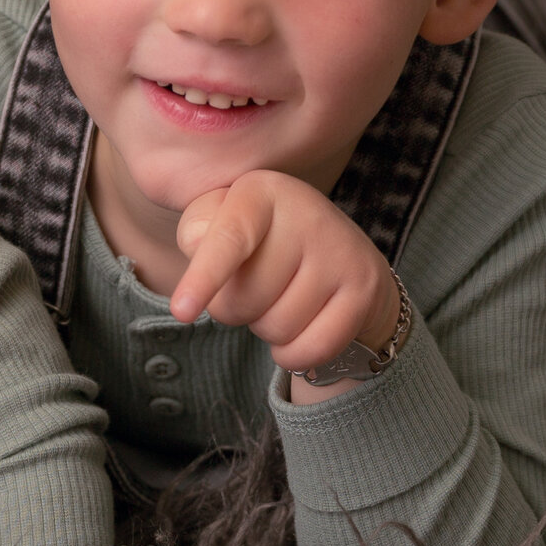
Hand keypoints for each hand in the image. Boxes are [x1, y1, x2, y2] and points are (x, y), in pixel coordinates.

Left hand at [167, 171, 401, 396]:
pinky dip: (294, 353)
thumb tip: (198, 244)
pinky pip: (310, 349)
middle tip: (257, 285)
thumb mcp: (221, 221)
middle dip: (237, 308)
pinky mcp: (364, 289)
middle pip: (243, 300)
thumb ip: (197, 230)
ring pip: (276, 328)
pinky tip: (301, 327)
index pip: (229, 240)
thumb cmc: (260, 241)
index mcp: (262, 191)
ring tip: (283, 297)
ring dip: (267, 328)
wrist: (340, 254)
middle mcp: (308, 213)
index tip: (181, 311)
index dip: (203, 278)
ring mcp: (342, 251)